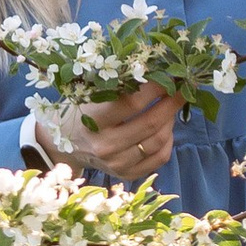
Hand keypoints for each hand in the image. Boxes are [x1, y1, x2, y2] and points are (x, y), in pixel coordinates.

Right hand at [40, 82, 178, 183]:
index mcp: (93, 121)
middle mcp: (105, 146)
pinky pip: (160, 158)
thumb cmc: (82, 111)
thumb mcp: (92, 94)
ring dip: (170, 120)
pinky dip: (168, 140)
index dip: (155, 88)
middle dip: (171, 103)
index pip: (131, 103)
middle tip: (181, 88)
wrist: (65, 144)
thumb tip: (157, 70)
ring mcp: (116, 164)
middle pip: (149, 124)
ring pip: (158, 141)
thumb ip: (120, 84)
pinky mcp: (126, 175)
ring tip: (171, 106)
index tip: (169, 75)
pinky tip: (165, 128)